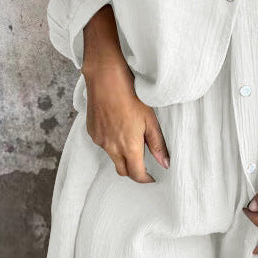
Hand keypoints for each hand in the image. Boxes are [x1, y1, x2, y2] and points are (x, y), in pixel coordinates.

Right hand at [83, 59, 170, 182]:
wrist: (106, 78)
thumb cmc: (132, 95)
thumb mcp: (150, 119)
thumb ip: (157, 144)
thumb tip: (165, 163)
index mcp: (129, 146)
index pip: (136, 174)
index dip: (145, 179)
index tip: (152, 177)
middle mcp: (111, 147)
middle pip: (122, 170)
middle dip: (133, 170)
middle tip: (143, 163)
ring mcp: (99, 139)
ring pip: (112, 156)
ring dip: (122, 154)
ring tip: (130, 136)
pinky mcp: (91, 131)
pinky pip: (103, 143)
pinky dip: (111, 141)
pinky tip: (117, 126)